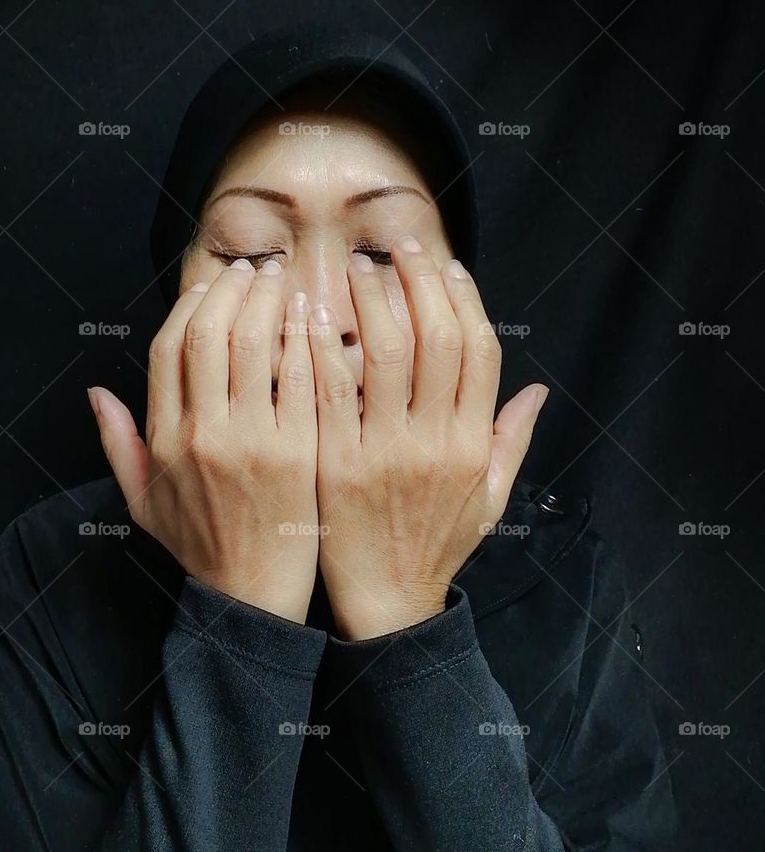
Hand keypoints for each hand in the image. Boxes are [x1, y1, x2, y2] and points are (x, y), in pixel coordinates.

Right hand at [88, 259, 319, 623]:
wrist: (254, 598)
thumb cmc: (202, 548)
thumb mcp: (142, 503)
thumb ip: (117, 444)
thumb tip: (95, 393)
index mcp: (164, 441)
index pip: (167, 350)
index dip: (189, 308)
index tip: (210, 287)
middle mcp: (202, 434)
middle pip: (210, 334)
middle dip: (233, 290)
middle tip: (254, 271)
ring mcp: (252, 441)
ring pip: (256, 344)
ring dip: (269, 301)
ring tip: (284, 282)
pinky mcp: (298, 452)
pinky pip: (301, 376)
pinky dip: (305, 339)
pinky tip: (314, 318)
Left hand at [308, 237, 548, 640]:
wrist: (388, 602)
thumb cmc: (437, 547)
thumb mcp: (490, 499)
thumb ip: (512, 441)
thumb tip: (540, 391)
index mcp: (473, 444)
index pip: (479, 351)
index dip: (464, 300)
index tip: (446, 267)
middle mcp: (435, 442)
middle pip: (435, 338)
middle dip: (417, 282)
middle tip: (398, 249)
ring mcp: (384, 451)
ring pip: (385, 353)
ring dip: (371, 300)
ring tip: (357, 268)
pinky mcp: (336, 462)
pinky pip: (330, 389)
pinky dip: (320, 344)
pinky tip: (311, 313)